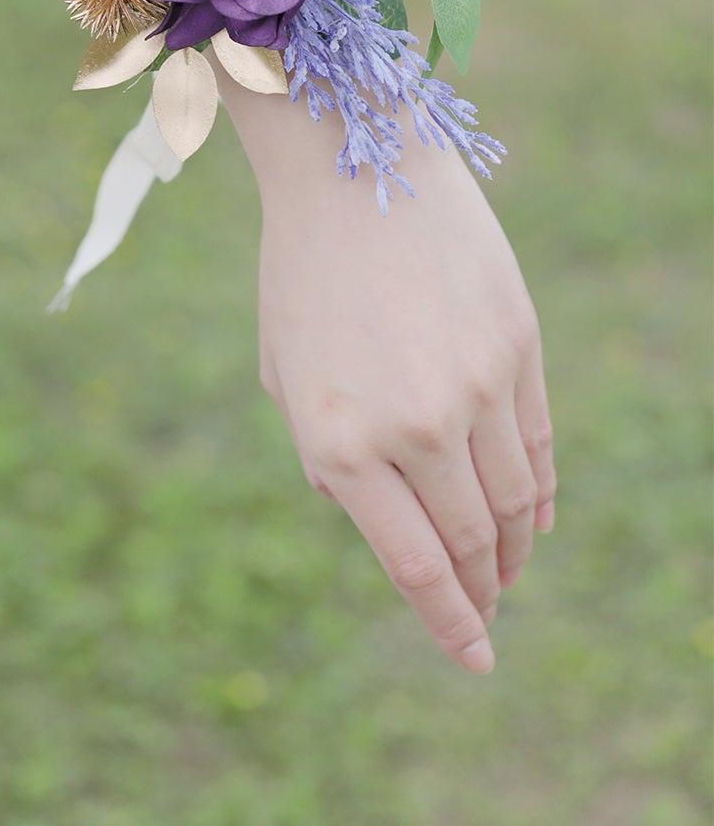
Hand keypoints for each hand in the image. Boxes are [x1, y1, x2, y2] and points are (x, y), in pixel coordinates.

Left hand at [220, 76, 555, 673]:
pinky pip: (537, 443)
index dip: (449, 624)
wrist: (353, 165)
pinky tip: (532, 516)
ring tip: (506, 570)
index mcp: (339, 441)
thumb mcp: (286, 373)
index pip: (413, 567)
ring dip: (512, 548)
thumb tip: (368, 512)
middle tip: (486, 614)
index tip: (475, 660)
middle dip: (480, 591)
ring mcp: (473, 386)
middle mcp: (412, 425)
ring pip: (511, 501)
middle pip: (467, 543)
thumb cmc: (302, 270)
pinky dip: (539, 491)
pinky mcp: (516, 345)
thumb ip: (326, 454)